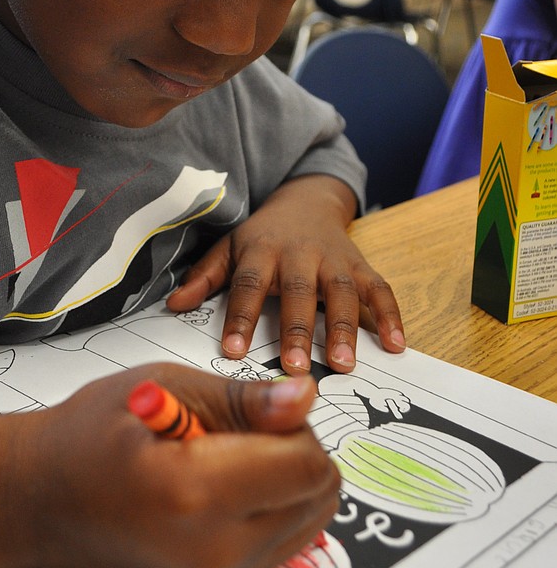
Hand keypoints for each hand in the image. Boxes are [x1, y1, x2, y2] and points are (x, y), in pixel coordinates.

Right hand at [16, 363, 338, 567]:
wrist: (37, 500)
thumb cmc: (89, 434)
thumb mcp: (165, 387)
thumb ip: (245, 400)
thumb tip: (305, 398)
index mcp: (196, 490)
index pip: (306, 463)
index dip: (292, 423)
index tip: (256, 408)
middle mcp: (216, 549)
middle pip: (318, 496)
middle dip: (296, 452)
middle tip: (241, 430)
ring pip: (310, 522)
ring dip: (288, 483)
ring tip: (228, 458)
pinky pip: (284, 544)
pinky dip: (272, 510)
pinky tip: (223, 488)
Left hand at [166, 174, 405, 373]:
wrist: (306, 200)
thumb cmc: (263, 236)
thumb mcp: (229, 248)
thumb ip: (205, 277)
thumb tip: (172, 305)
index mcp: (261, 250)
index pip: (247, 284)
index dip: (240, 317)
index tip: (232, 352)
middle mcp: (299, 254)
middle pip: (298, 291)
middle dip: (297, 329)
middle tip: (296, 367)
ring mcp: (334, 259)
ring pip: (341, 291)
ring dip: (345, 327)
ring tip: (343, 364)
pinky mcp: (361, 266)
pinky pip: (380, 289)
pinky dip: (391, 316)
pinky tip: (396, 345)